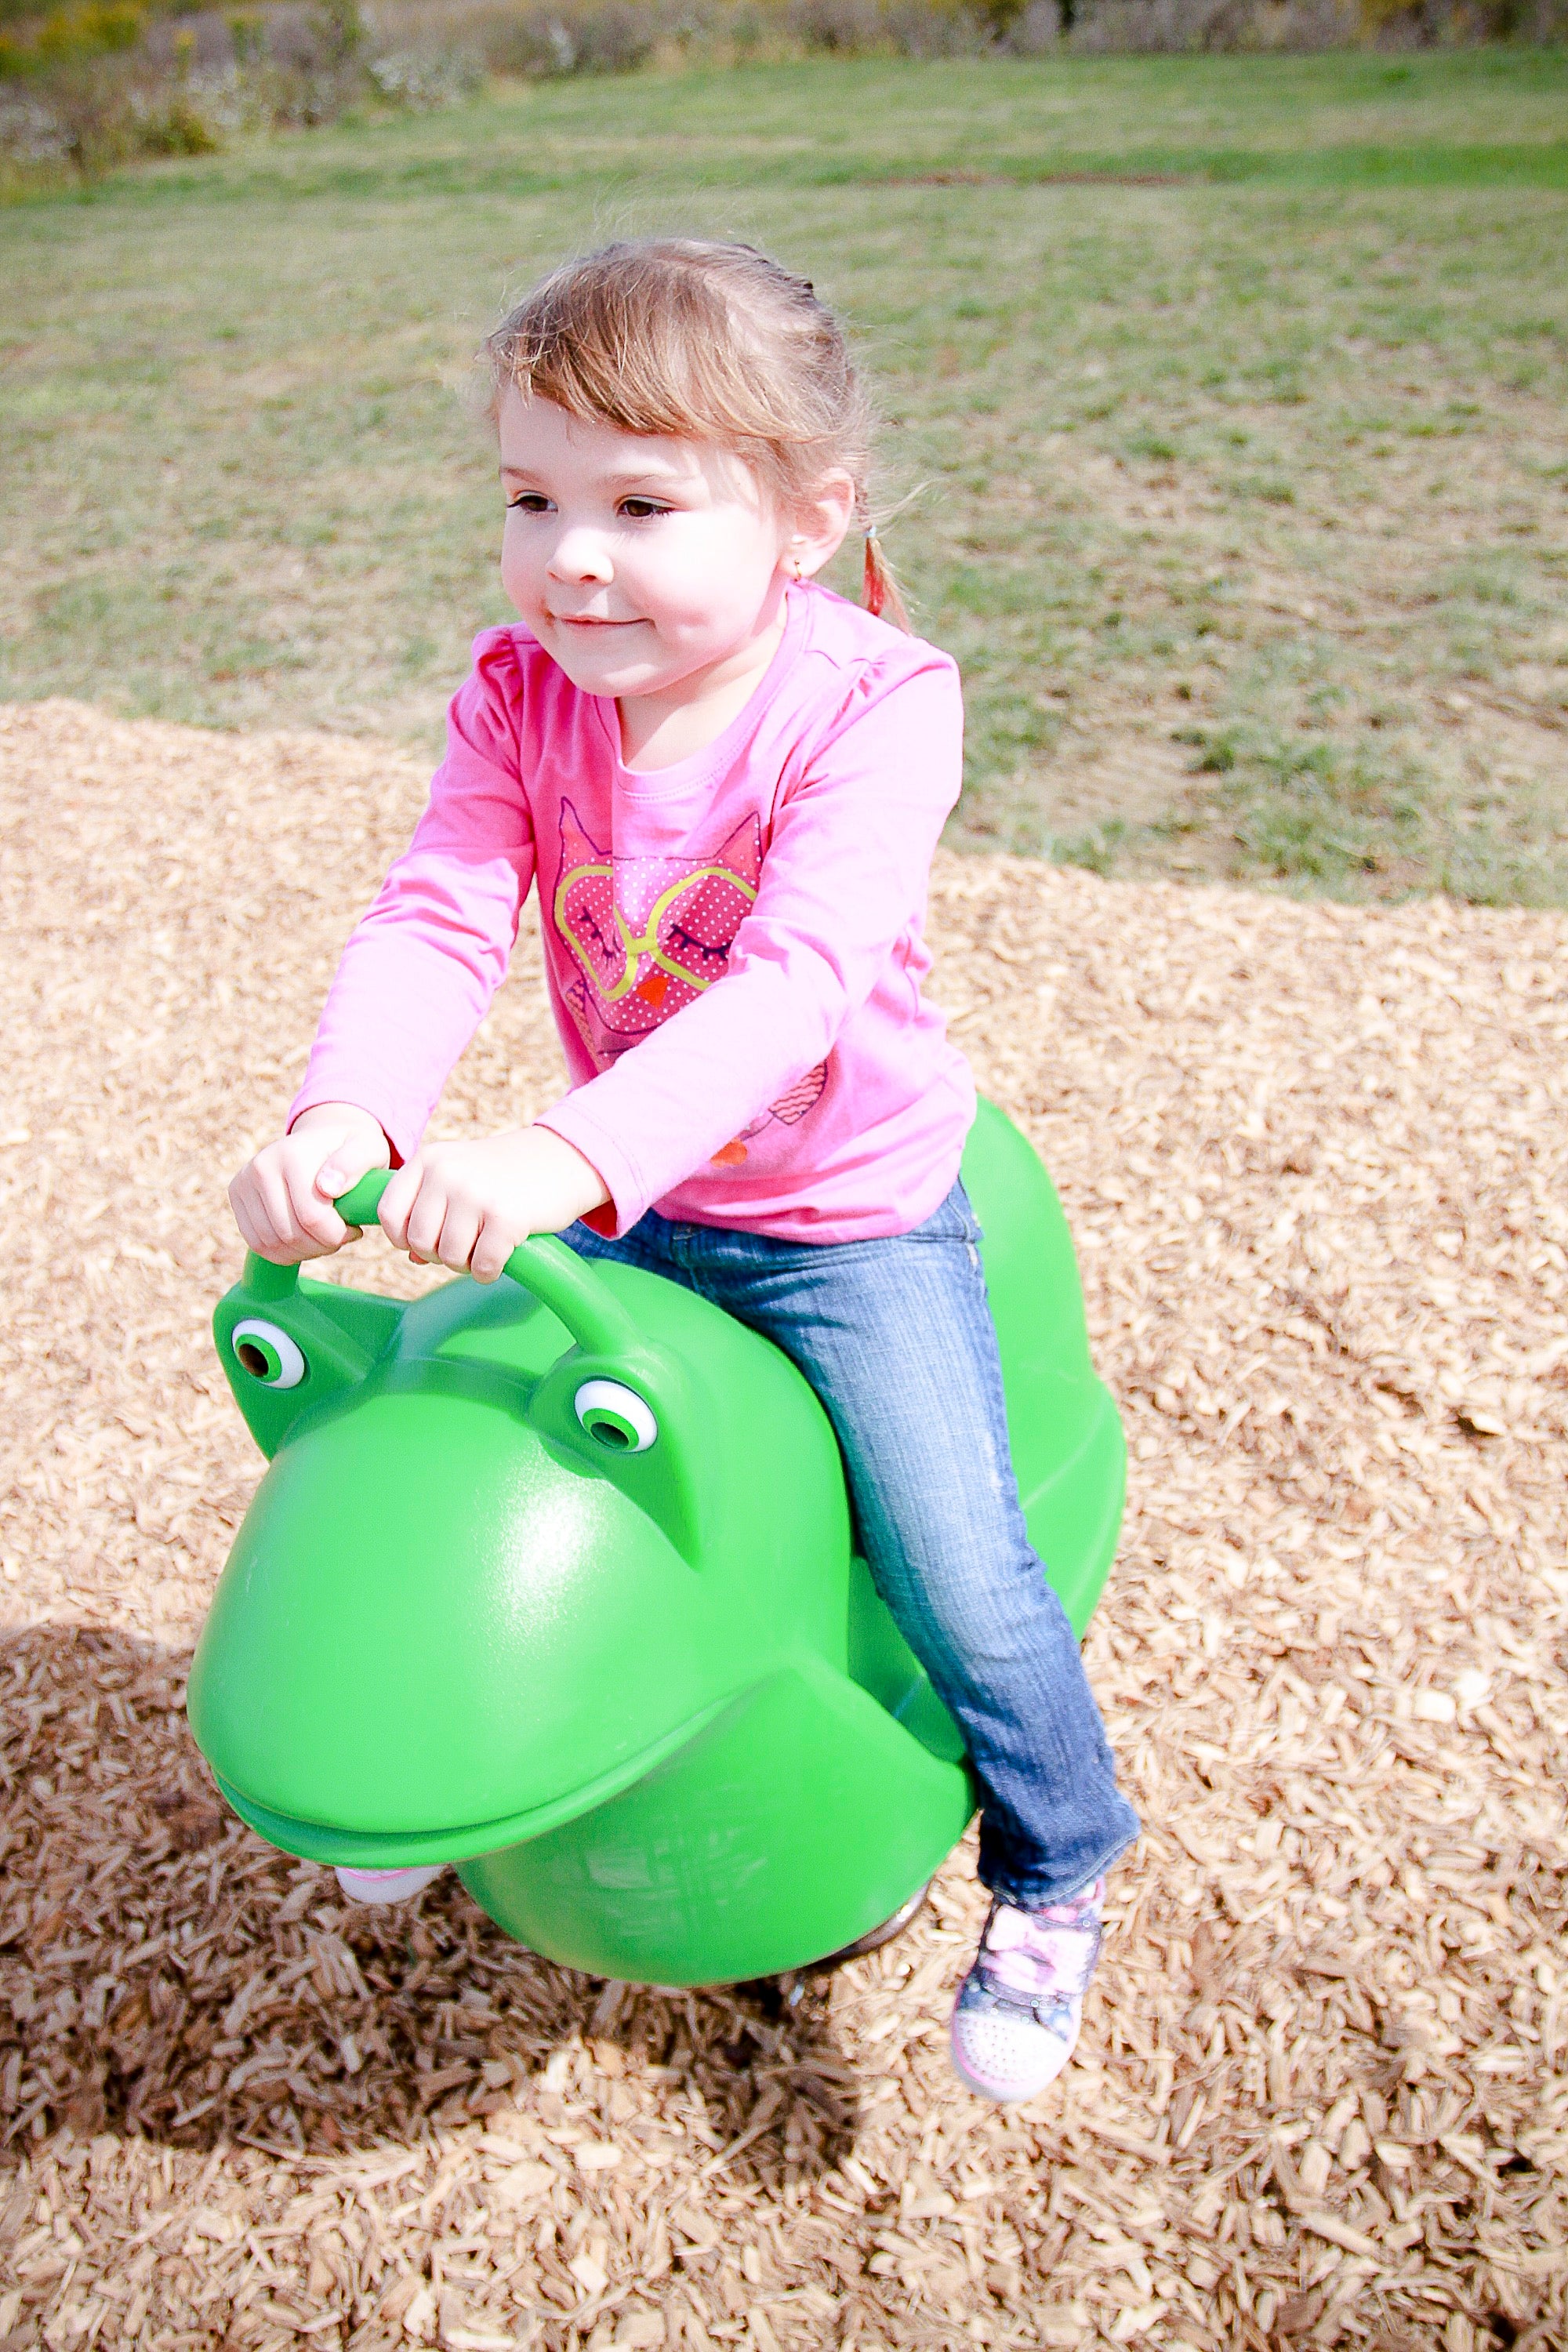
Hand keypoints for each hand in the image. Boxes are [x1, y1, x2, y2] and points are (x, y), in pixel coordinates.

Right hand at [229, 1103, 390, 1264]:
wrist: (321, 1139)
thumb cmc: (350, 1150)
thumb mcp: (367, 1149)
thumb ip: (356, 1164)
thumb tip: (326, 1188)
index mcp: (293, 1154)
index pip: (312, 1217)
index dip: (337, 1235)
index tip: (354, 1230)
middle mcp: (262, 1165)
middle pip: (290, 1233)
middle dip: (320, 1246)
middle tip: (339, 1237)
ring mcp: (244, 1180)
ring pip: (270, 1243)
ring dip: (302, 1251)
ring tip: (323, 1238)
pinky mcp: (236, 1194)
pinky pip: (256, 1243)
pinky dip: (282, 1253)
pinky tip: (304, 1241)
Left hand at [376, 1128, 609, 1281]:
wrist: (563, 1158)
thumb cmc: (505, 1174)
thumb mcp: (460, 1176)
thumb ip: (429, 1209)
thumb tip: (412, 1257)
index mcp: (429, 1159)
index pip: (389, 1213)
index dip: (404, 1237)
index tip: (430, 1239)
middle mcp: (447, 1173)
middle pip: (419, 1241)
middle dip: (440, 1254)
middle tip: (467, 1244)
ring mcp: (476, 1194)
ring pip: (449, 1257)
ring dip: (467, 1264)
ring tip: (485, 1247)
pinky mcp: (506, 1217)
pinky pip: (482, 1265)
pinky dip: (490, 1271)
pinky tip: (502, 1256)